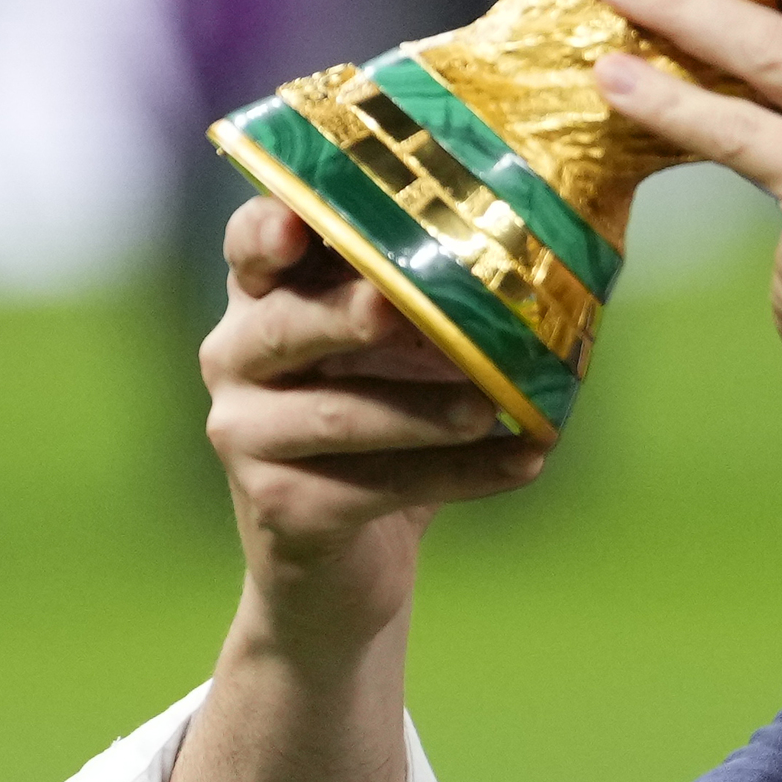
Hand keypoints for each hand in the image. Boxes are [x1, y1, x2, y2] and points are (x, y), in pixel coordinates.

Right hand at [201, 196, 545, 642]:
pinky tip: (525, 462)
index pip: (252, 246)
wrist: (351, 556)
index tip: (300, 225)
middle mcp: (236, 356)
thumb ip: (435, 298)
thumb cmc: (386, 421)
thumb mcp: (403, 350)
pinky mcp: (279, 506)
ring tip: (490, 408)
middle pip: (283, 325)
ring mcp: (246, 434)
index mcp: (266, 297)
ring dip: (420, 411)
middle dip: (345, 315)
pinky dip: (461, 474)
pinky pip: (377, 486)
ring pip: (335, 415)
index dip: (268, 230)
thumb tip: (544, 255)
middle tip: (396, 309)